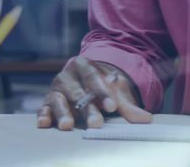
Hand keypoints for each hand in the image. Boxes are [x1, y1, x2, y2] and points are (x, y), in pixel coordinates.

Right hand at [36, 56, 151, 129]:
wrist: (87, 83)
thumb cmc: (102, 87)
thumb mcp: (116, 91)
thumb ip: (128, 105)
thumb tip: (146, 119)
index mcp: (83, 65)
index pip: (92, 76)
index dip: (101, 91)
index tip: (112, 106)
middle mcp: (67, 75)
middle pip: (76, 92)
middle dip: (86, 108)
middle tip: (96, 123)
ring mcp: (56, 89)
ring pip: (58, 99)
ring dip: (62, 112)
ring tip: (68, 125)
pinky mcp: (48, 102)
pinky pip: (44, 108)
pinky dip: (43, 115)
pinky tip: (45, 123)